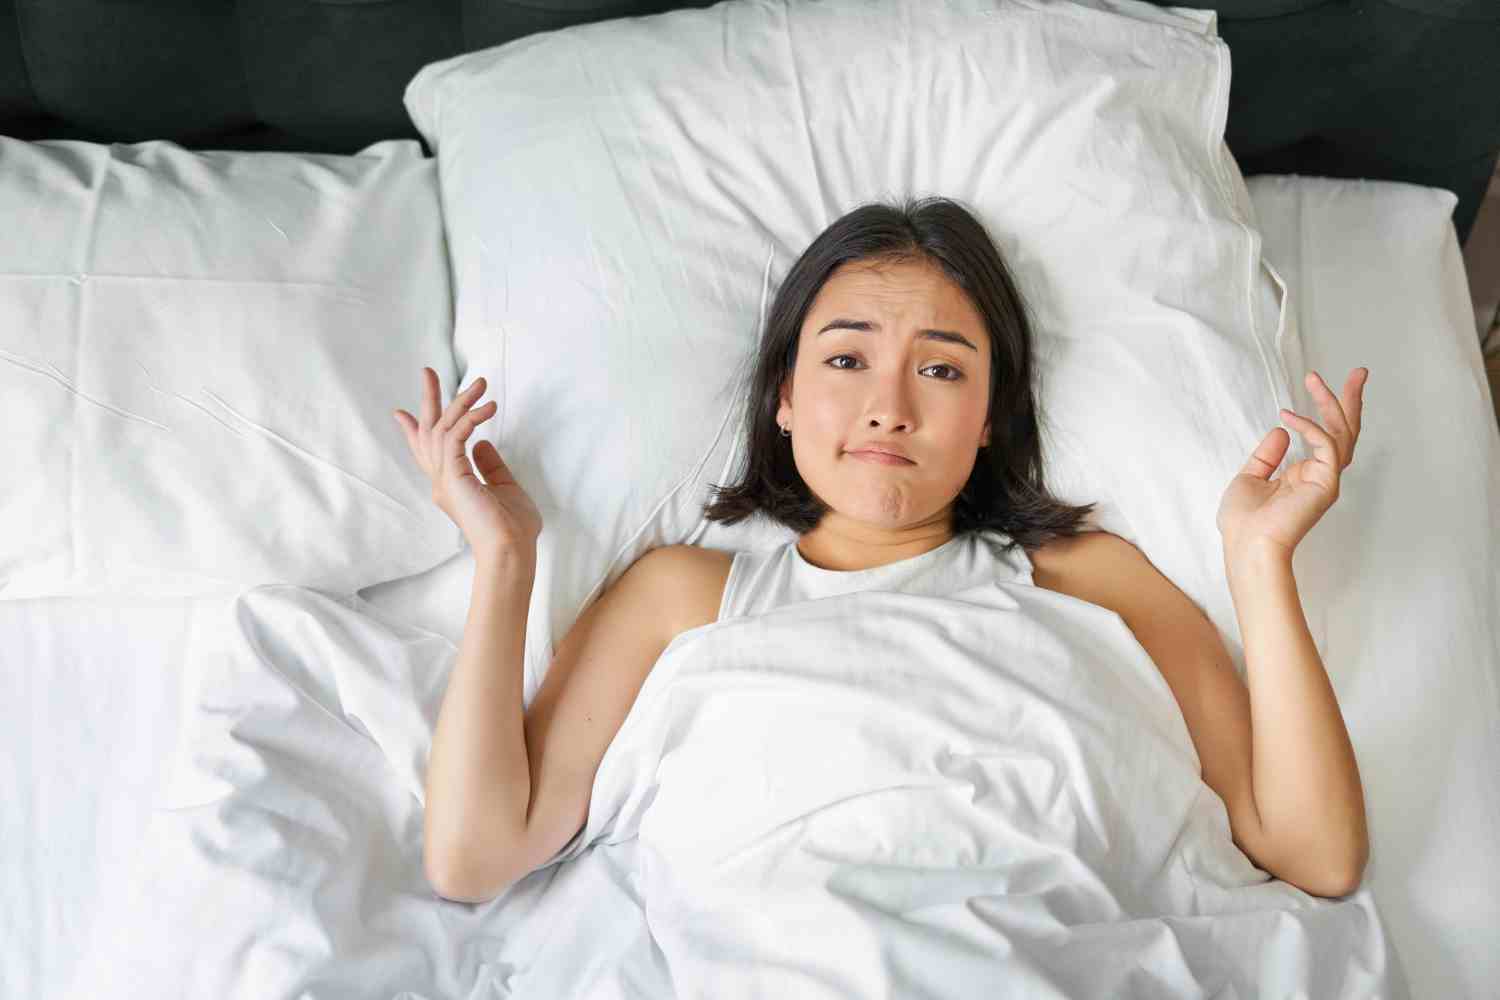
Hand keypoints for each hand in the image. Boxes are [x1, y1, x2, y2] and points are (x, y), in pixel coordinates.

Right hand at [393, 367, 542, 557]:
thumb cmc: (512, 528)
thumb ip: (490, 466)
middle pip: (427, 432)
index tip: (402, 412)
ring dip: (460, 402)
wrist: (511, 551)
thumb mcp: (504, 488)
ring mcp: (445, 479)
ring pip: (442, 429)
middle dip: (428, 400)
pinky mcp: (454, 477)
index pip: (429, 451)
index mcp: (451, 484)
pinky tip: (488, 408)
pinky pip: (455, 437)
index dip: (416, 429)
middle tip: (428, 371)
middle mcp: (442, 480)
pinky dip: (470, 418)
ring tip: (481, 383)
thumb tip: (482, 443)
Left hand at [1217, 367, 1367, 558]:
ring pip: (1342, 433)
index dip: (1329, 410)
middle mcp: (1321, 475)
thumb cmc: (1244, 521)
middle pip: (1346, 431)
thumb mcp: (1249, 477)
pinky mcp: (1326, 483)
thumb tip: (1281, 429)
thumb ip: (1267, 454)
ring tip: (1316, 379)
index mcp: (1305, 475)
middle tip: (1358, 373)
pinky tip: (1289, 416)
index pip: (1326, 437)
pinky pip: (1326, 445)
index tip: (1322, 384)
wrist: (1246, 545)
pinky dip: (1310, 427)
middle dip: (1351, 400)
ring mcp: (1326, 480)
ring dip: (1332, 403)